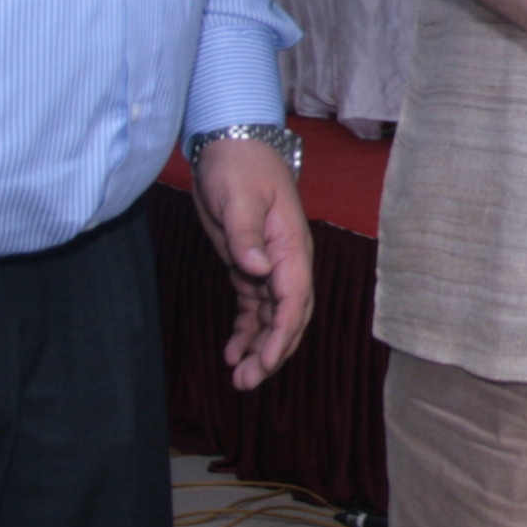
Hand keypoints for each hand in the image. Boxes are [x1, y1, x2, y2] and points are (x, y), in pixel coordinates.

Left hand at [190, 134, 315, 390]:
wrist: (232, 144)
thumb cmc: (239, 166)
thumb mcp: (238, 196)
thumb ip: (246, 234)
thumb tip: (257, 269)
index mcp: (291, 246)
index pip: (294, 299)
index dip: (283, 334)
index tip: (267, 361)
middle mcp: (287, 261)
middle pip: (289, 316)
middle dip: (273, 351)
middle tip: (247, 382)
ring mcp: (270, 265)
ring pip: (272, 317)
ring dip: (258, 348)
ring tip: (238, 378)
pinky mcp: (250, 266)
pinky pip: (255, 307)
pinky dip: (246, 331)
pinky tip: (232, 352)